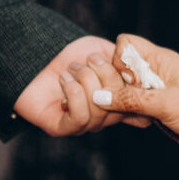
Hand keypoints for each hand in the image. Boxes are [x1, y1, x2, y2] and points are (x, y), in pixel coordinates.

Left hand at [13, 35, 136, 136]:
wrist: (37, 53)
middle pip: (122, 103)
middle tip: (87, 60)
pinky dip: (74, 93)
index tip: (129, 72)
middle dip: (105, 74)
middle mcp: (104, 115)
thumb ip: (127, 62)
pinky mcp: (64, 128)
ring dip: (85, 80)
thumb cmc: (70, 52)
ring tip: (71, 69)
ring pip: (101, 108)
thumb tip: (141, 75)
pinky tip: (64, 80)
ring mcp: (85, 124)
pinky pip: (81, 117)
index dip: (139, 92)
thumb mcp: (105, 51)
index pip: (142, 109)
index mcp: (118, 99)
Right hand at [85, 33, 178, 155]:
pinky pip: (131, 103)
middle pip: (120, 67)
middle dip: (116, 85)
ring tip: (139, 115)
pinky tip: (142, 123)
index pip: (126, 44)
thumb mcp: (164, 104)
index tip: (127, 80)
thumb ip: (131, 99)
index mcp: (161, 59)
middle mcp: (156, 70)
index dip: (118, 61)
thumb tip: (99, 97)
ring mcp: (155, 87)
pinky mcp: (154, 105)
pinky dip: (130, 113)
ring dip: (123, 102)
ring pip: (124, 87)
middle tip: (126, 102)